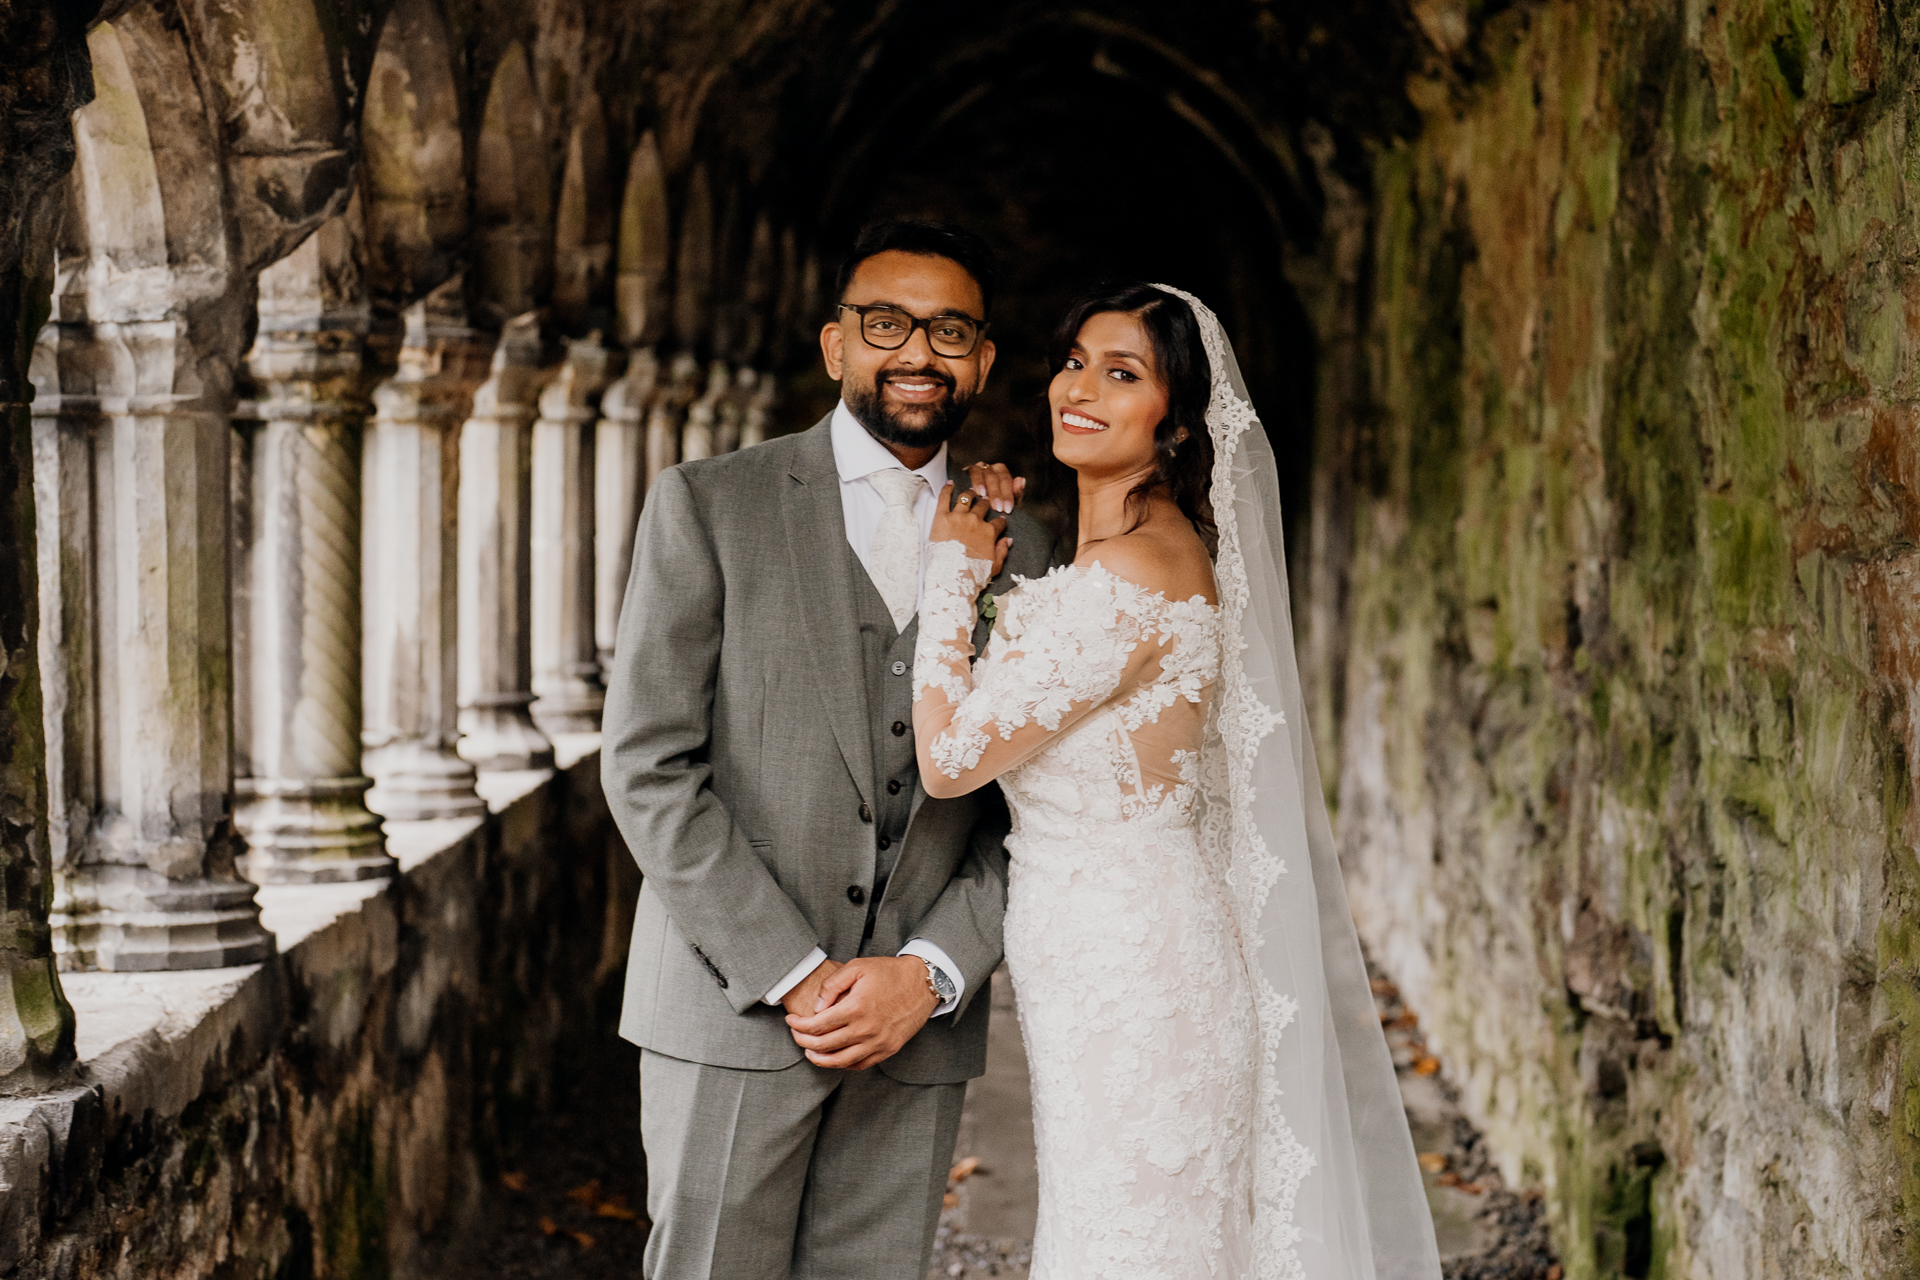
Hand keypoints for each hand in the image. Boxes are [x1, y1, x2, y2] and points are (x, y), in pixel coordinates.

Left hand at [785, 956, 938, 1070]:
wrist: (922, 983)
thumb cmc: (888, 972)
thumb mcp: (858, 967)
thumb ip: (832, 985)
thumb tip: (816, 1006)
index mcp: (856, 1008)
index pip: (817, 1025)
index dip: (798, 1025)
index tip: (790, 1020)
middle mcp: (866, 1030)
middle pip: (824, 1045)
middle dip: (803, 1041)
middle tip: (795, 1034)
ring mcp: (878, 1043)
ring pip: (840, 1061)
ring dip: (819, 1059)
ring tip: (809, 1051)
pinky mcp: (888, 1050)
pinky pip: (860, 1064)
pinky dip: (842, 1064)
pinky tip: (833, 1057)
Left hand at [930, 482, 1012, 578]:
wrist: (952, 577)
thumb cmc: (973, 574)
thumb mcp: (994, 566)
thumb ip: (1003, 551)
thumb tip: (1008, 540)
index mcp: (989, 532)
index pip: (999, 522)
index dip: (1000, 522)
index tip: (999, 522)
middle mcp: (976, 521)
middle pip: (983, 506)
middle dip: (985, 503)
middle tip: (984, 503)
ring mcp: (959, 517)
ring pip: (966, 498)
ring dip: (970, 494)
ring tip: (970, 492)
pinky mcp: (942, 517)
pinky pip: (945, 498)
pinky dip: (947, 489)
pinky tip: (949, 484)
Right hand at [963, 462, 1024, 513]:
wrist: (976, 507)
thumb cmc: (996, 504)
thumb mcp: (1008, 501)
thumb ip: (1016, 492)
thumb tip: (1022, 480)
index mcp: (1002, 472)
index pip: (1006, 480)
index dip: (1008, 495)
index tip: (1008, 509)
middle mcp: (991, 467)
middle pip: (995, 478)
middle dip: (997, 494)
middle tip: (998, 509)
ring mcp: (980, 467)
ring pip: (985, 474)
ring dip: (986, 487)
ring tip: (986, 499)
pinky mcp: (970, 470)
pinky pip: (974, 472)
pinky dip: (977, 482)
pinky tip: (977, 492)